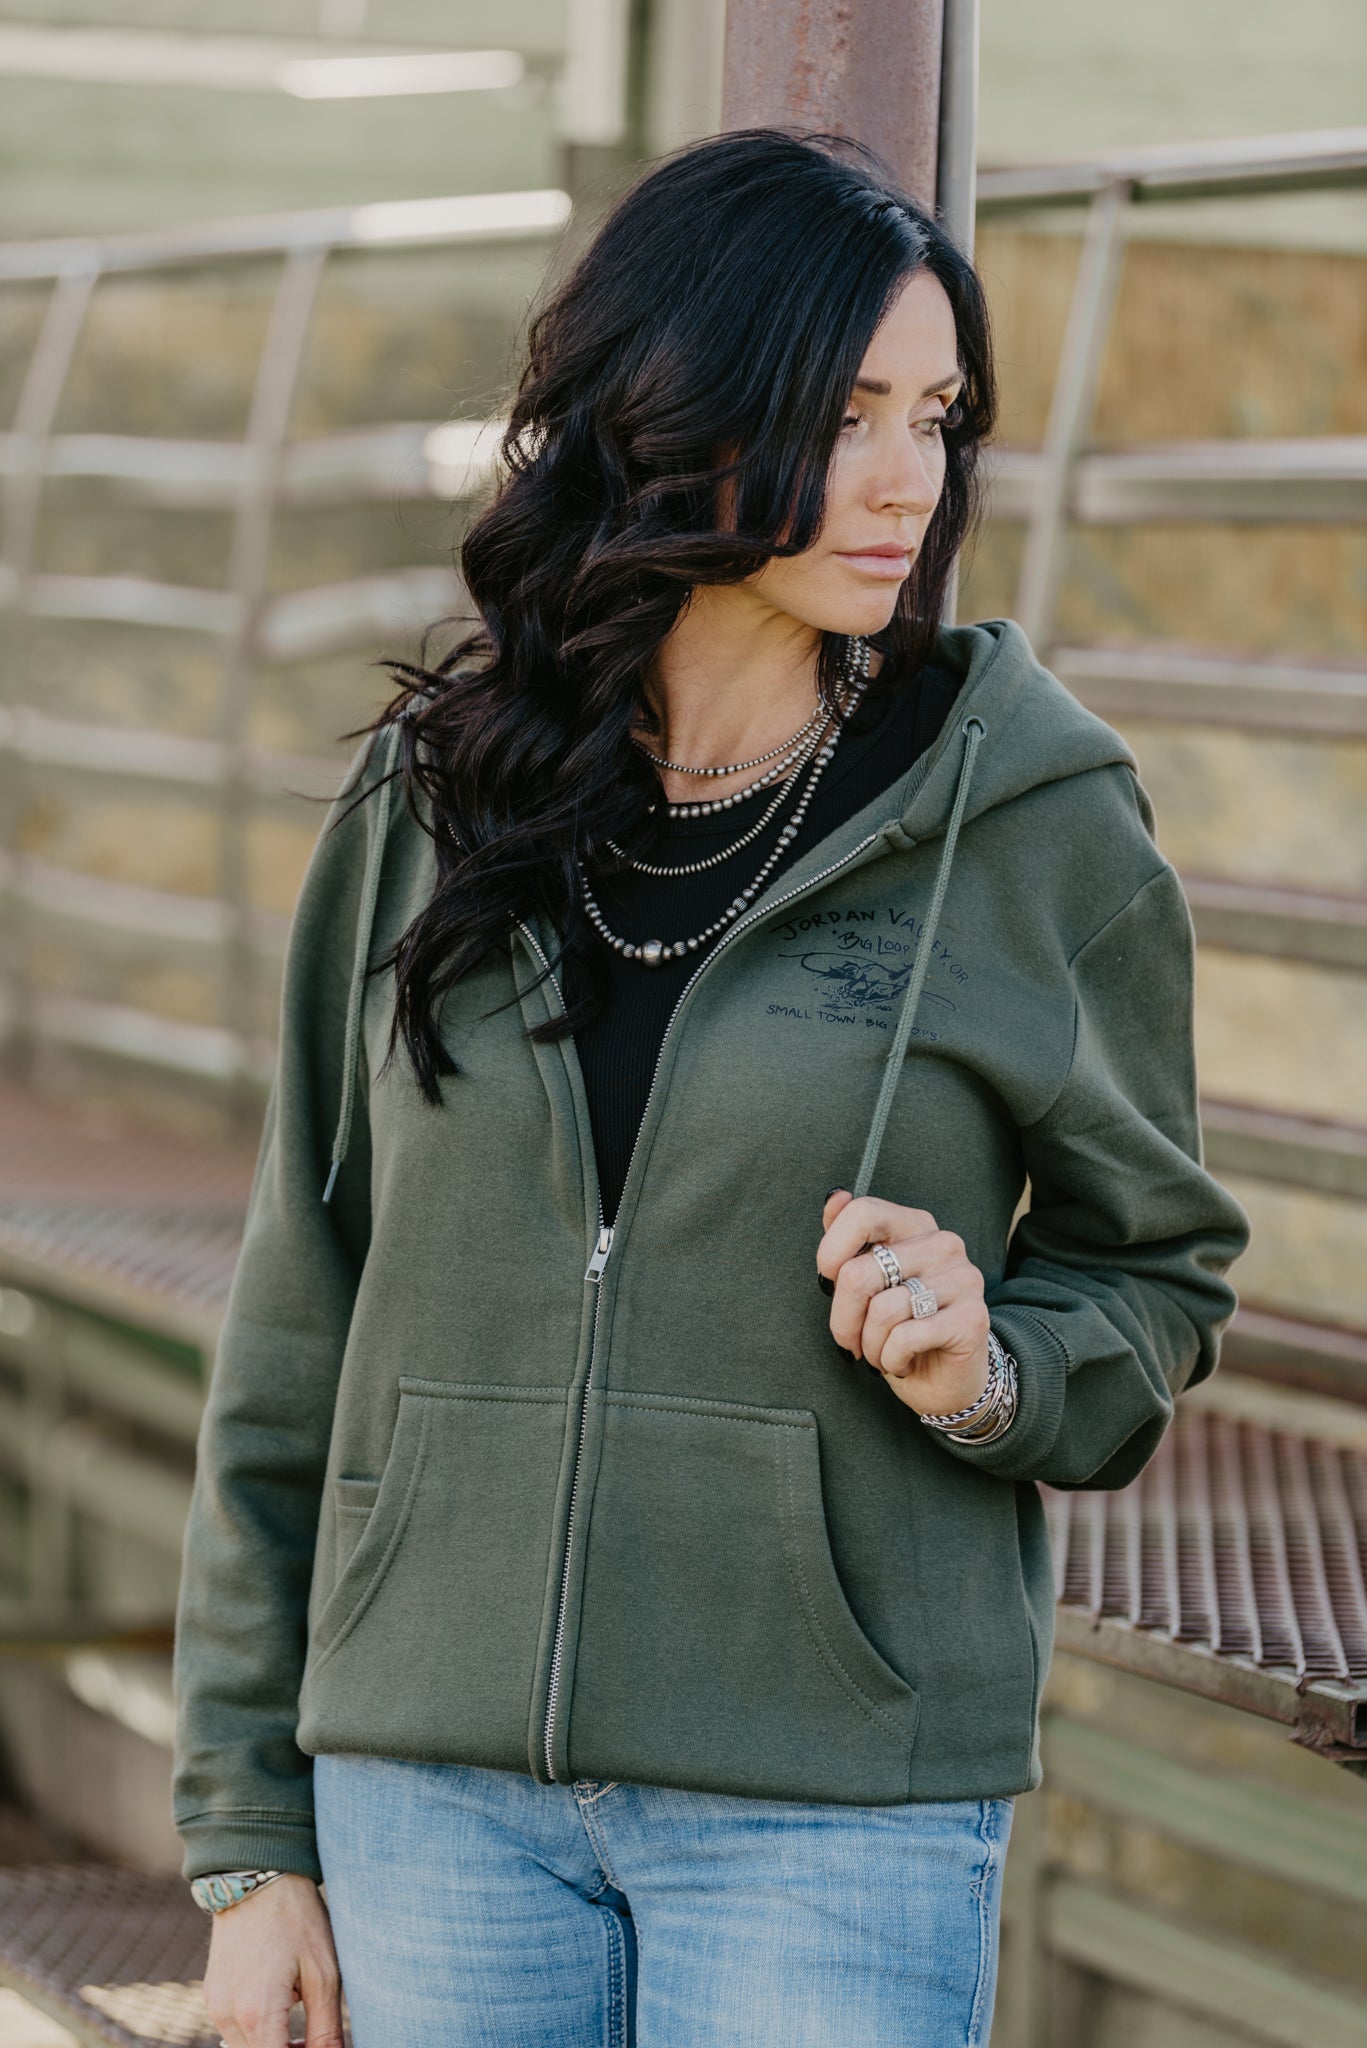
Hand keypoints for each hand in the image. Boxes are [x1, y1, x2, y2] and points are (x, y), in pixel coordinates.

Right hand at [203, 1873, 342, 2047]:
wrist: (258, 1875)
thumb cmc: (297, 1919)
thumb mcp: (324, 1973)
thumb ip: (327, 2029)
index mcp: (258, 2014)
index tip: (320, 2044)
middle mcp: (228, 2017)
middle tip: (315, 2037)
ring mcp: (215, 2006)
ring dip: (272, 2044)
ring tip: (300, 2016)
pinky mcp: (212, 1996)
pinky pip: (234, 2029)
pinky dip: (257, 2029)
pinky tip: (280, 2002)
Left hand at [816, 1191, 990, 1418]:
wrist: (945, 1379)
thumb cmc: (900, 1326)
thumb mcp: (868, 1282)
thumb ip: (850, 1237)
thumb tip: (835, 1196)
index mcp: (916, 1224)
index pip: (862, 1213)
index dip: (831, 1252)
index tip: (829, 1284)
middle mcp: (944, 1244)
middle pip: (860, 1272)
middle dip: (843, 1318)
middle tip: (849, 1339)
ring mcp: (963, 1278)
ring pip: (881, 1310)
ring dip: (869, 1345)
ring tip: (878, 1352)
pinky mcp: (973, 1317)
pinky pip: (905, 1338)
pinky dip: (890, 1358)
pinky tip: (900, 1362)